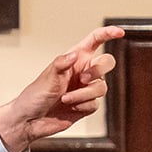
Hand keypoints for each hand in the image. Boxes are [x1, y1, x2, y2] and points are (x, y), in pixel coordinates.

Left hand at [0, 25, 121, 151]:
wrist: (31, 119)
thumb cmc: (35, 95)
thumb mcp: (47, 75)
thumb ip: (61, 63)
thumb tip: (73, 55)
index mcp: (74, 59)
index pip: (95, 41)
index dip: (108, 34)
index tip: (119, 32)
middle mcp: (82, 72)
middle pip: (106, 63)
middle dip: (98, 71)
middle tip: (83, 78)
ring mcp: (85, 89)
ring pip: (101, 87)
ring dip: (84, 94)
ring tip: (66, 99)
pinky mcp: (87, 104)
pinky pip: (95, 103)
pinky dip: (83, 105)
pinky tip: (71, 107)